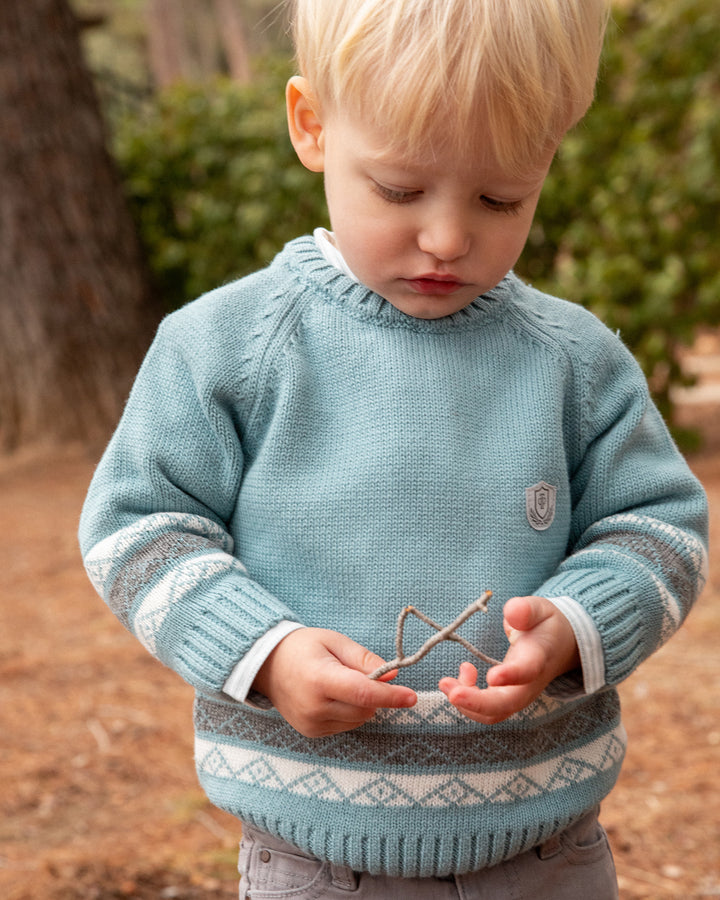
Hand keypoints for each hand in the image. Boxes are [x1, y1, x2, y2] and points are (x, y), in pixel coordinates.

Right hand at [253, 628, 416, 737]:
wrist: (267, 665)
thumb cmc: (303, 647)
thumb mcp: (335, 642)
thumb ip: (364, 659)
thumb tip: (394, 676)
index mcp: (319, 678)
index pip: (363, 693)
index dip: (391, 696)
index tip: (411, 696)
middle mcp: (314, 706)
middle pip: (365, 708)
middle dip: (375, 693)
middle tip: (362, 672)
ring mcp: (311, 723)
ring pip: (359, 719)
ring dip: (362, 704)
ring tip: (340, 682)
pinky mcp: (312, 733)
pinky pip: (346, 725)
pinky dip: (349, 712)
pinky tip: (332, 696)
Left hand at [438, 596, 580, 723]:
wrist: (559, 646)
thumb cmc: (545, 625)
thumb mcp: (541, 609)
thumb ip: (527, 609)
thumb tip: (512, 611)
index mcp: (538, 657)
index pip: (527, 671)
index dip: (511, 675)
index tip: (491, 676)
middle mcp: (528, 683)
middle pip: (506, 705)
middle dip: (477, 703)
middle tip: (453, 693)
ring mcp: (517, 695)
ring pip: (493, 713)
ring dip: (466, 704)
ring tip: (445, 682)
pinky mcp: (504, 698)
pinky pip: (485, 710)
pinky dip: (466, 700)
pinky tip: (460, 676)